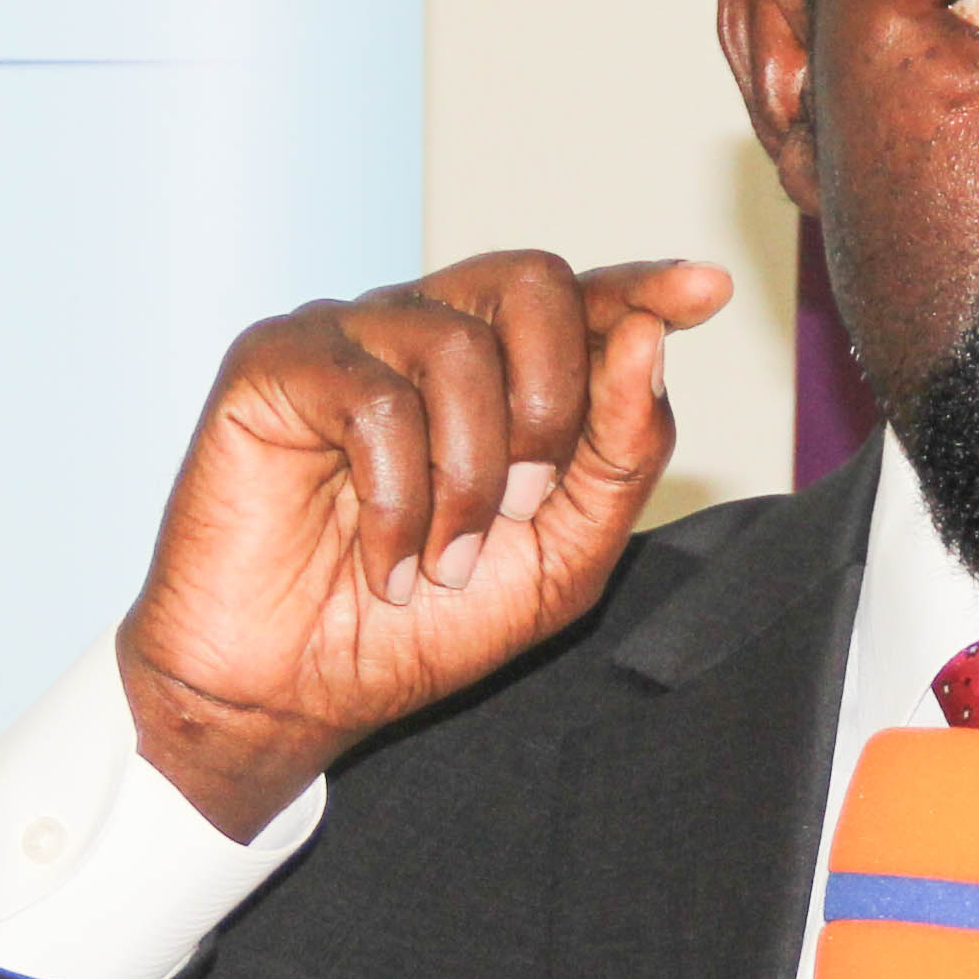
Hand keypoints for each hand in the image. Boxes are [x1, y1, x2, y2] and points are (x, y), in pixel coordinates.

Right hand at [118, 251, 735, 839]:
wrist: (293, 695)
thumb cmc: (418, 627)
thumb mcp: (559, 561)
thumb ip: (617, 458)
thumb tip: (647, 342)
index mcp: (497, 370)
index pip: (581, 298)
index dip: (643, 287)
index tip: (704, 290)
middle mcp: (424, 332)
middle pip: (531, 283)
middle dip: (553, 403)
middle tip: (524, 507)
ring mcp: (348, 338)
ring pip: (456, 349)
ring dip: (469, 480)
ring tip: (441, 563)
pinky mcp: (274, 364)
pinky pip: (372, 400)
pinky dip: (396, 502)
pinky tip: (384, 563)